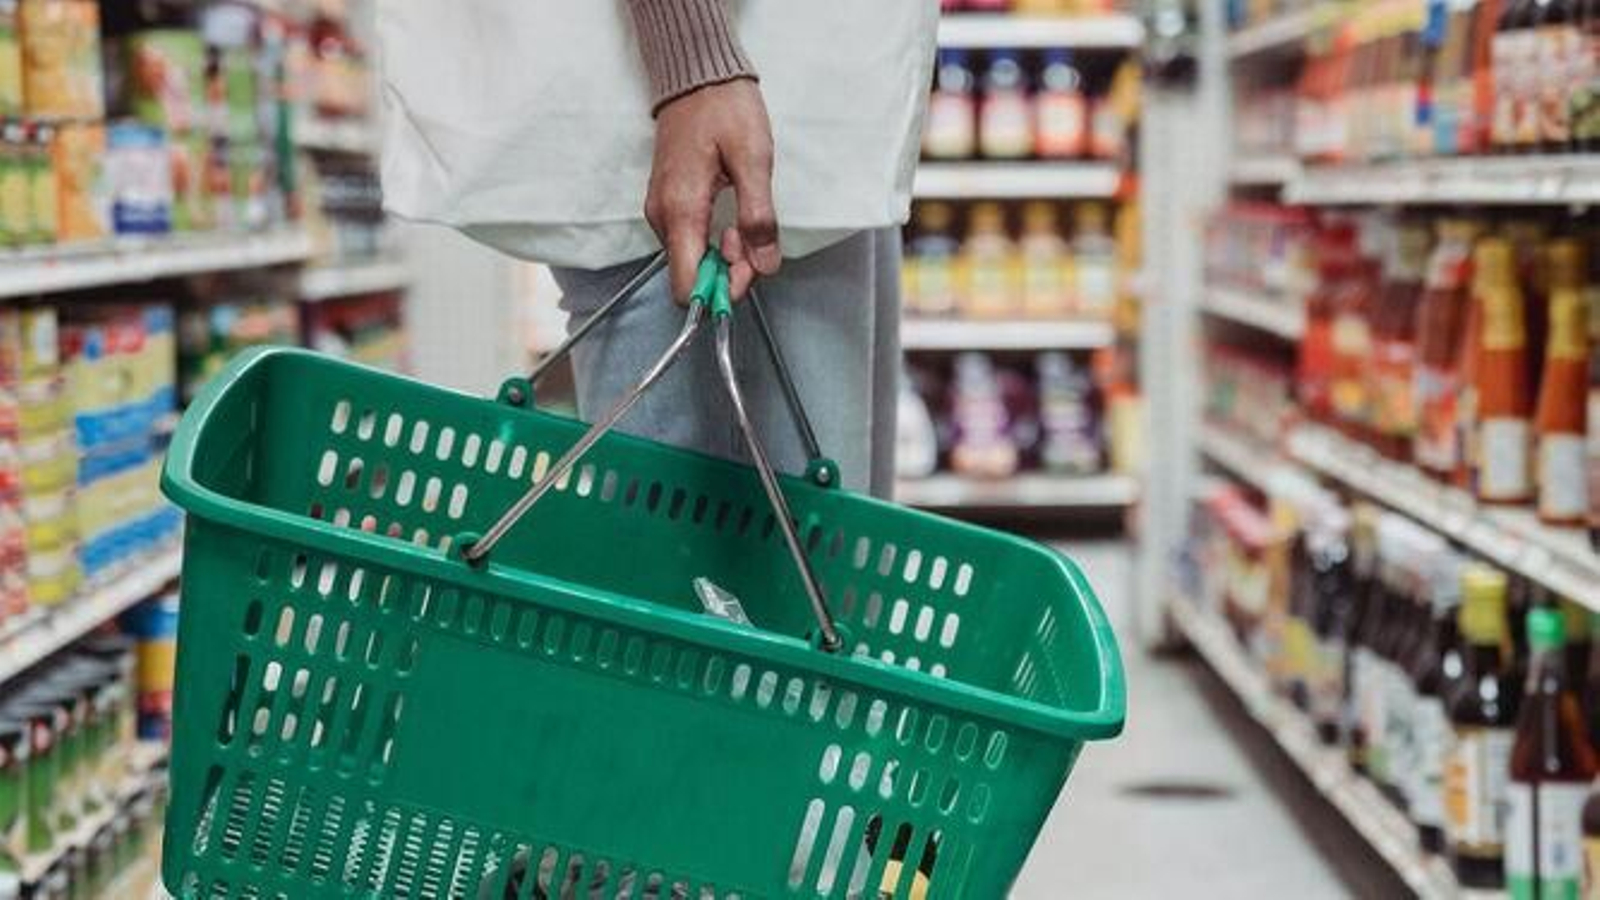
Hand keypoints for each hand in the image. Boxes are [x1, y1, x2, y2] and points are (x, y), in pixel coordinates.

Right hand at [645, 78, 780, 302]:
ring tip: (746, 225)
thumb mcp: (753, 159)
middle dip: (730, 272)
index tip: (748, 274)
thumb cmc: (723, 108)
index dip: (720, 292)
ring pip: (692, 259)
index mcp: (681, 210)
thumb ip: (758, 215)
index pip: (686, 286)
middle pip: (692, 276)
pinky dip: (714, 241)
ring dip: (725, 256)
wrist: (697, 76)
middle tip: (757, 243)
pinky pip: (690, 240)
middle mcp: (664, 217)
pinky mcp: (669, 204)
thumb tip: (765, 262)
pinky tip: (732, 220)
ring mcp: (663, 211)